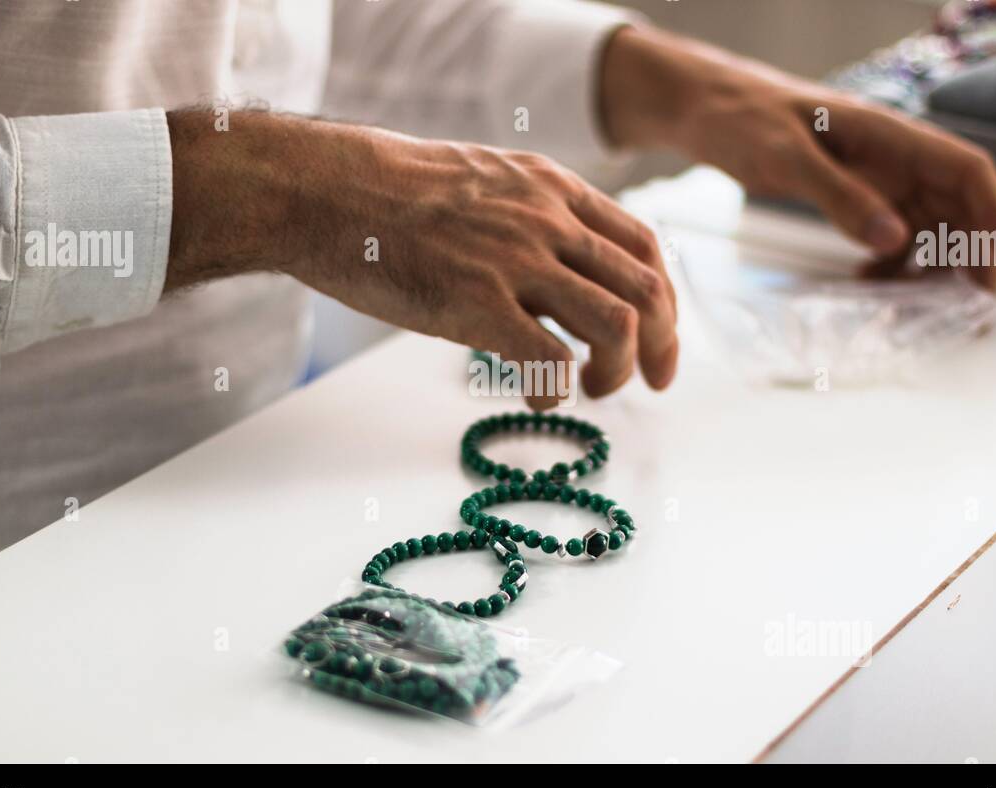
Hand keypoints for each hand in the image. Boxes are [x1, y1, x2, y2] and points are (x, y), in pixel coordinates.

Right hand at [166, 110, 676, 407]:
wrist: (328, 190)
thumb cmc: (394, 194)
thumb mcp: (486, 182)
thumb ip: (534, 217)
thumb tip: (562, 272)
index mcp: (554, 190)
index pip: (646, 248)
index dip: (667, 303)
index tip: (661, 343)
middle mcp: (549, 222)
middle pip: (647, 292)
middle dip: (662, 348)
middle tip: (647, 385)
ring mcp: (516, 262)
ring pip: (617, 327)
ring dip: (618, 372)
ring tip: (590, 391)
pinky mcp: (477, 304)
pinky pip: (551, 361)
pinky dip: (557, 391)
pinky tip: (537, 397)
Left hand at [600, 27, 995, 288]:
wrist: (703, 109)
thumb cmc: (742, 120)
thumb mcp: (786, 159)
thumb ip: (840, 197)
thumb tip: (895, 242)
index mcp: (888, 134)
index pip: (966, 171)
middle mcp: (891, 154)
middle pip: (956, 204)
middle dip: (974, 253)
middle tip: (977, 309)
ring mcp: (872, 174)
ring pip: (926, 223)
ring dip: (934, 265)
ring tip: (930, 311)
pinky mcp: (849, 192)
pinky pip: (888, 232)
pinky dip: (891, 262)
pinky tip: (873, 286)